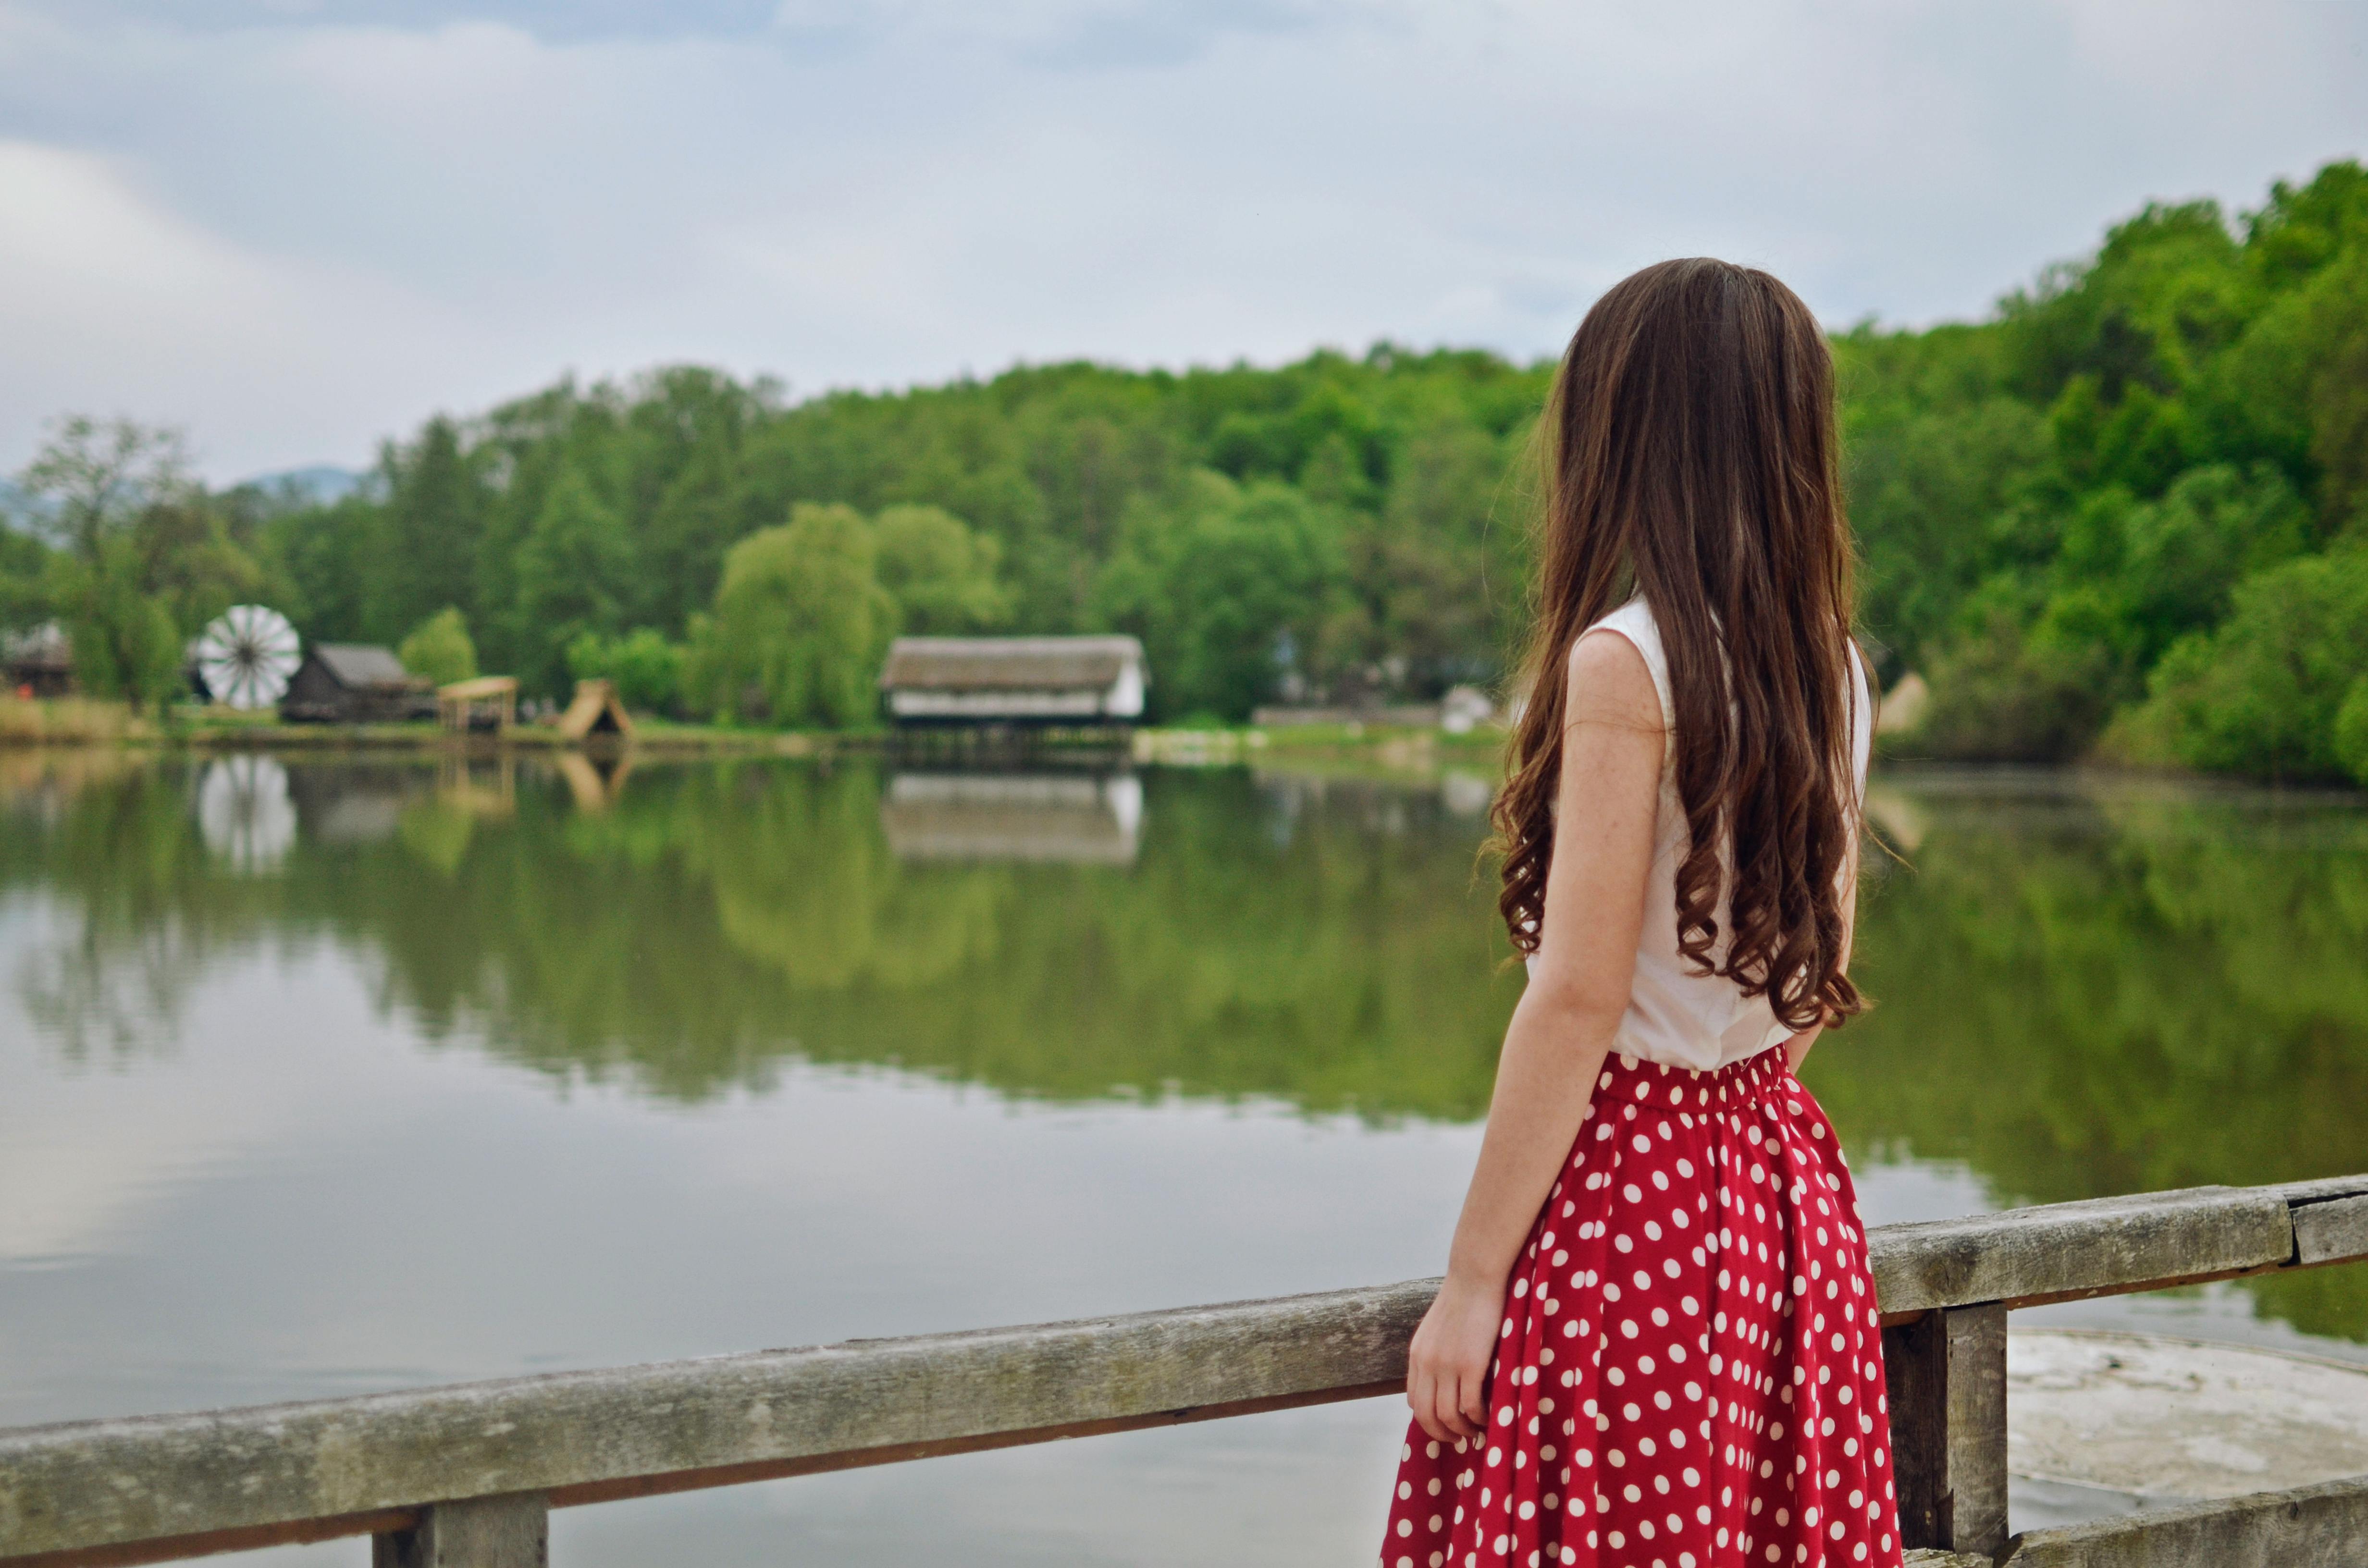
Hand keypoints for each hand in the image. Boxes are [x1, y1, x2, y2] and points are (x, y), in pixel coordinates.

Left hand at [1404, 1271, 1506, 1443]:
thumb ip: (1435, 1353)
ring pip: (1448, 1415)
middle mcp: (1427, 1364)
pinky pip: (1471, 1404)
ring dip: (1462, 1430)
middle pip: (1425, 1415)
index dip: (1428, 1419)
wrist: (1474, 1277)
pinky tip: (1489, 1417)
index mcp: (1417, 1355)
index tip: (1446, 1425)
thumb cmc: (1462, 1299)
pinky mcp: (1471, 1364)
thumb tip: (1444, 1377)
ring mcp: (1447, 1365)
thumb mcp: (1436, 1329)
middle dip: (1442, 1434)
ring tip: (1476, 1430)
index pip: (1414, 1401)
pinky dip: (1479, 1417)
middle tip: (1460, 1439)